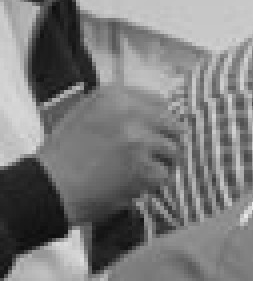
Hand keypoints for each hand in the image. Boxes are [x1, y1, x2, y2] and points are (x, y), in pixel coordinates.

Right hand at [36, 84, 182, 226]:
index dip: (161, 121)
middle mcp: (130, 113)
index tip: (155, 133)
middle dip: (166, 142)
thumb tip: (161, 113)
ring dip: (161, 164)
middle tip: (153, 156)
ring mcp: (139, 140)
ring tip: (138, 171)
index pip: (161, 102)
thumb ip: (123, 110)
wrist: (50, 185)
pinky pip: (165, 176)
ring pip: (173, 152)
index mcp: (115, 95)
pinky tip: (133, 184)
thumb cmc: (65, 153)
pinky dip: (153, 184)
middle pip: (174, 126)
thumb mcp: (89, 114)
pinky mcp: (144, 167)